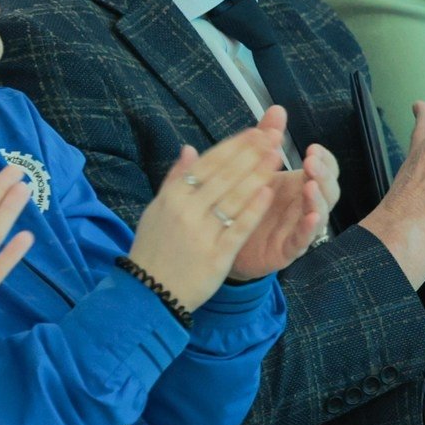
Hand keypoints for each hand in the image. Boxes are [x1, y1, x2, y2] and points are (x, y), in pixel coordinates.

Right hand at [130, 114, 288, 306]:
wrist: (147, 293)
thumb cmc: (153, 249)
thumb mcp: (156, 210)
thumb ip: (175, 179)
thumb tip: (189, 149)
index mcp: (172, 196)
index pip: (208, 163)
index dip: (234, 146)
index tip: (255, 132)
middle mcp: (185, 210)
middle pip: (224, 176)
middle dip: (251, 154)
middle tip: (274, 136)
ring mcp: (201, 233)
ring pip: (234, 197)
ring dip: (257, 174)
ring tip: (276, 157)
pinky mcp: (215, 256)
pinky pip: (238, 228)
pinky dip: (254, 210)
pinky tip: (269, 193)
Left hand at [229, 141, 339, 281]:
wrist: (221, 239)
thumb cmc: (244, 202)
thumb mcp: (254, 167)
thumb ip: (267, 138)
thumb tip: (277, 108)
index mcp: (299, 184)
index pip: (326, 169)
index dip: (325, 160)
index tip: (312, 148)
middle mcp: (304, 205)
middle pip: (330, 190)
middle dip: (324, 175)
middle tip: (311, 162)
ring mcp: (298, 228)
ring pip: (321, 215)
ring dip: (319, 199)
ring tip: (310, 185)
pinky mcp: (287, 250)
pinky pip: (304, 240)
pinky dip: (310, 229)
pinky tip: (311, 217)